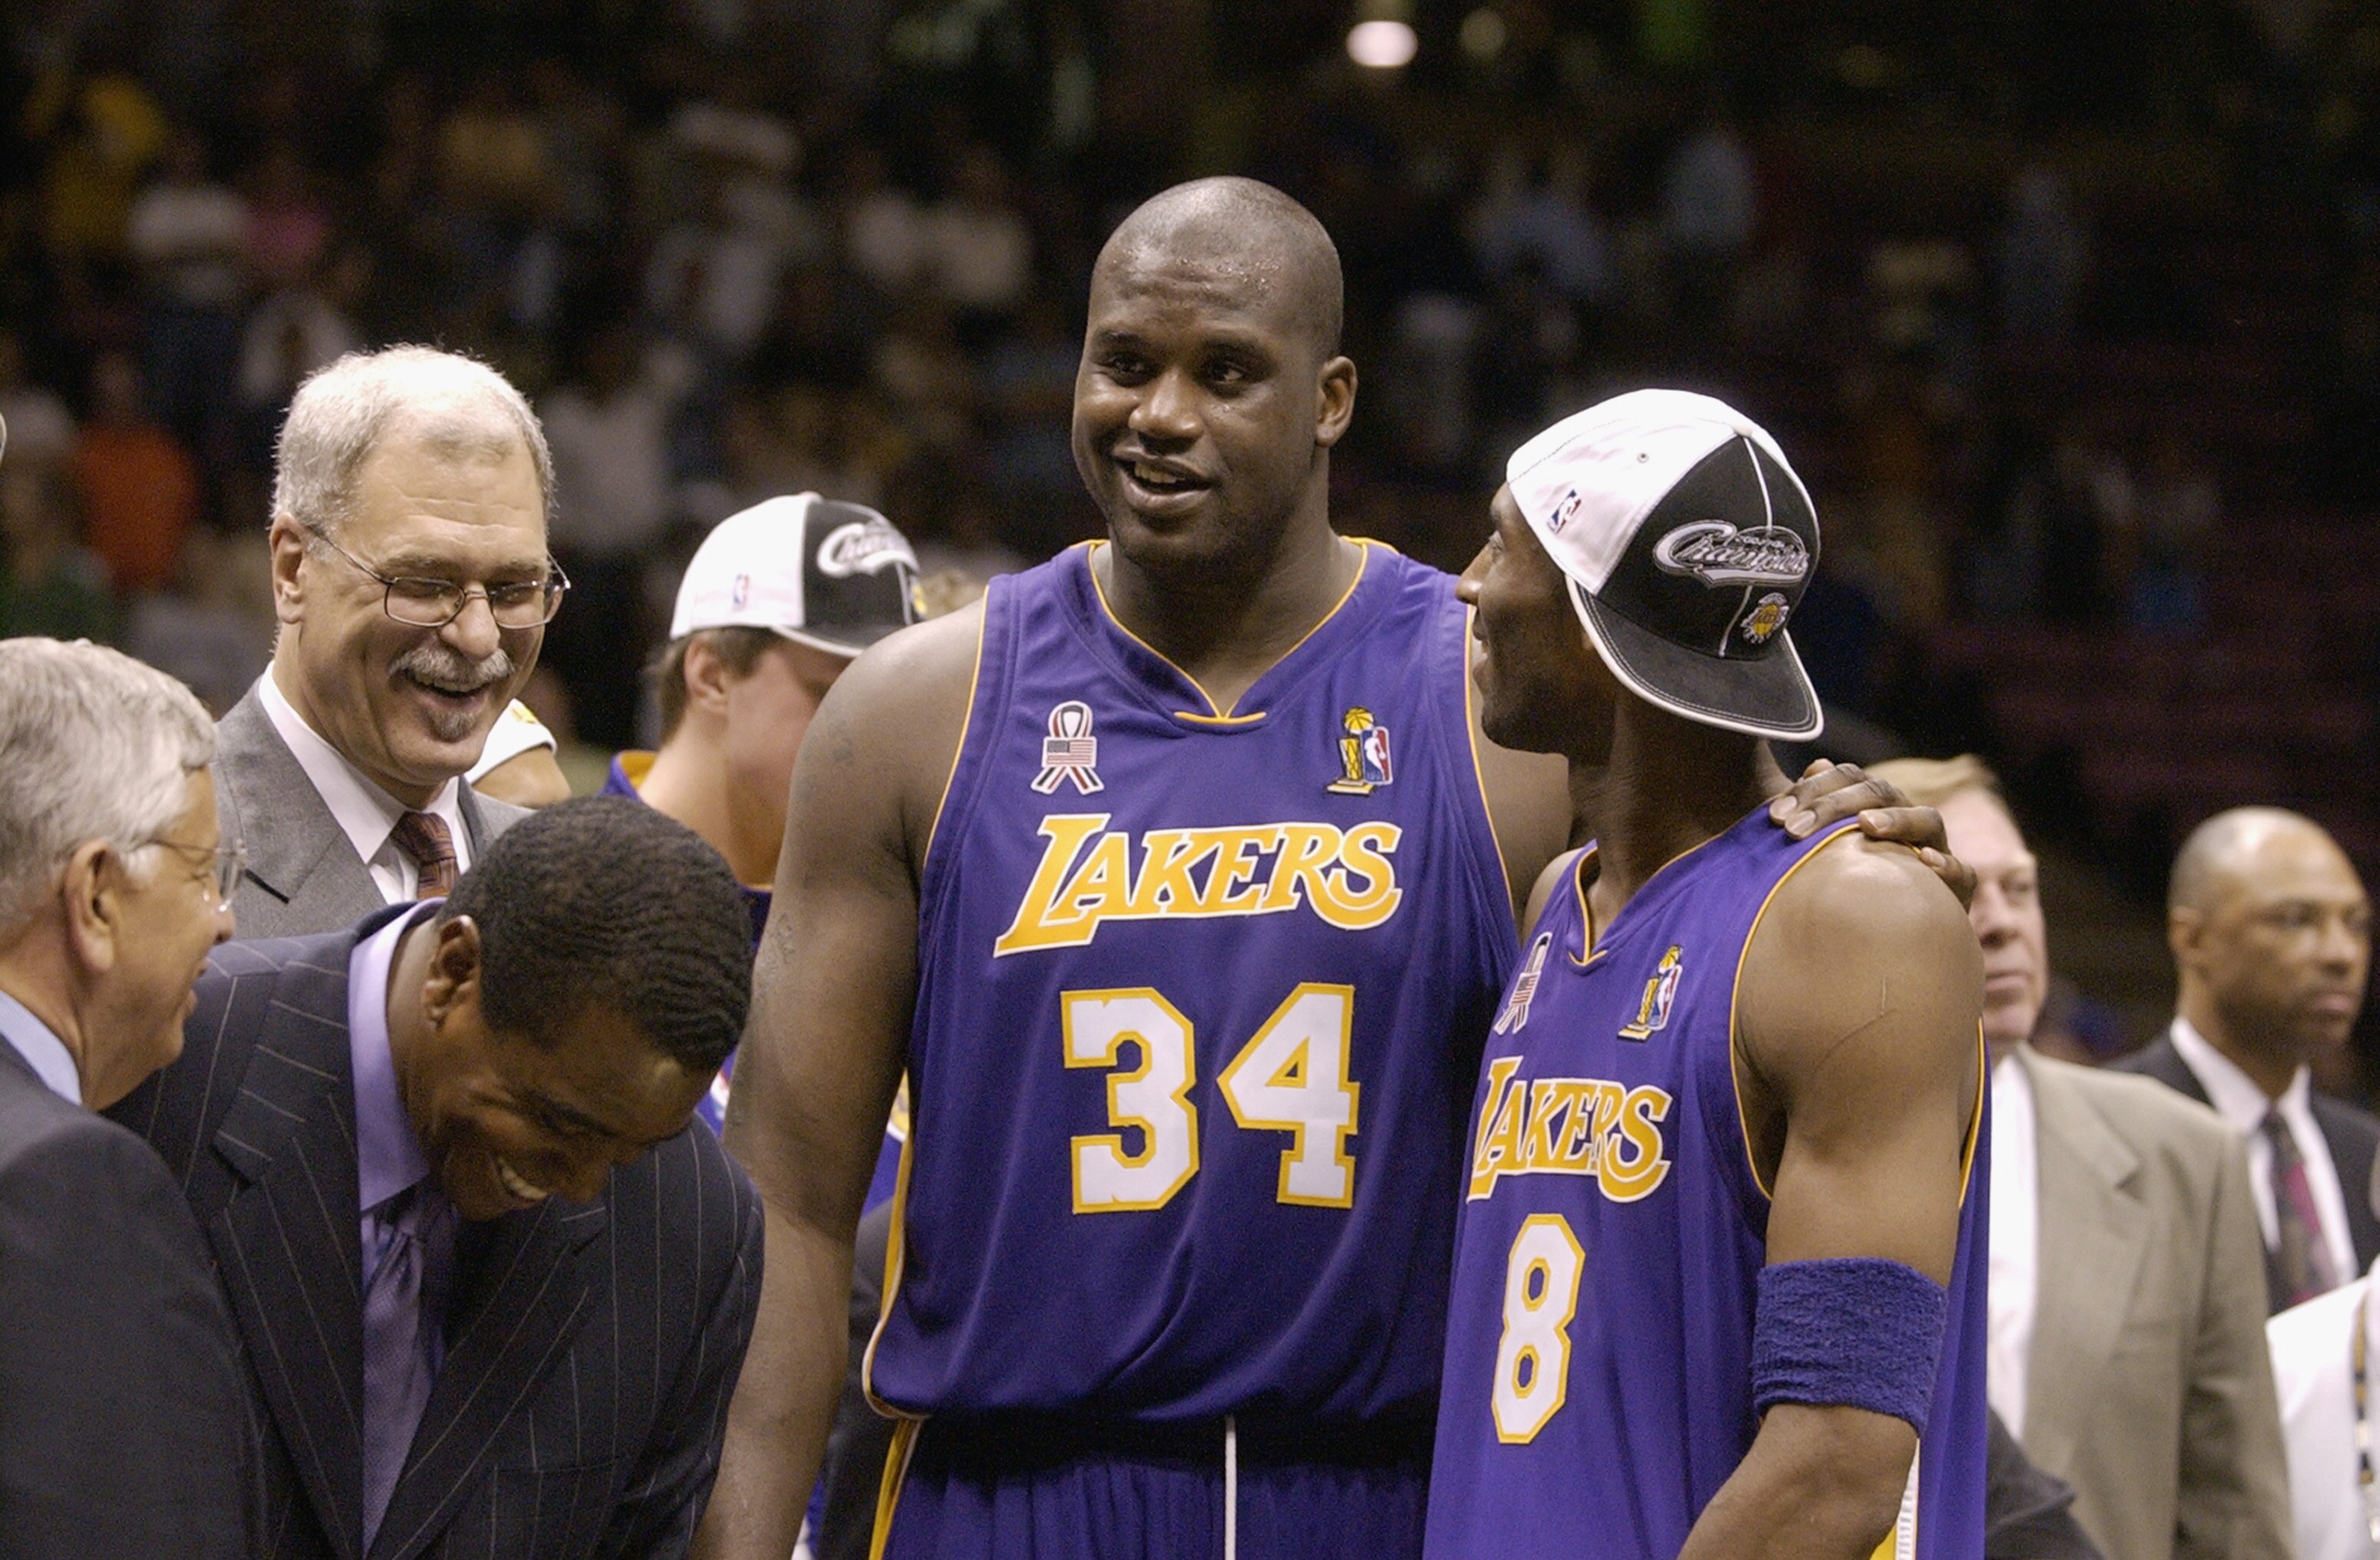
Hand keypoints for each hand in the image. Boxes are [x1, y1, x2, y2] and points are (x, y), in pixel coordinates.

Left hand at [1766, 760, 1976, 908]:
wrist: (1891, 940)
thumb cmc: (1848, 888)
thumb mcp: (1825, 851)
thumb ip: (1818, 812)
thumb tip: (1815, 764)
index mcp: (1874, 806)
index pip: (1848, 778)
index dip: (1813, 788)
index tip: (1774, 815)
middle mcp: (1907, 821)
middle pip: (1880, 793)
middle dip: (1836, 806)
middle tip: (1795, 828)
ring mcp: (1936, 851)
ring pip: (1928, 819)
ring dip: (1897, 819)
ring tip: (1867, 825)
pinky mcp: (1956, 890)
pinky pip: (1962, 872)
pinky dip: (1946, 865)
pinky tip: (1924, 862)